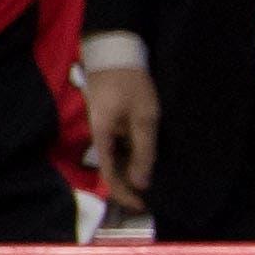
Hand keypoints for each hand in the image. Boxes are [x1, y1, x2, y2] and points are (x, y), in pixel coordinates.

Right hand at [80, 63, 157, 210]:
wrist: (115, 48)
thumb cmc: (130, 81)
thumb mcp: (144, 118)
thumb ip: (143, 151)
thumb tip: (141, 184)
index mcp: (102, 136)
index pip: (109, 175)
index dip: (124, 194)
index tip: (142, 206)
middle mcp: (99, 134)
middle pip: (111, 168)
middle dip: (130, 186)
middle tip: (153, 197)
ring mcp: (104, 126)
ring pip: (116, 157)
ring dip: (132, 171)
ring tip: (155, 180)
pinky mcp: (111, 118)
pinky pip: (120, 143)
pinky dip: (133, 154)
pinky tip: (148, 157)